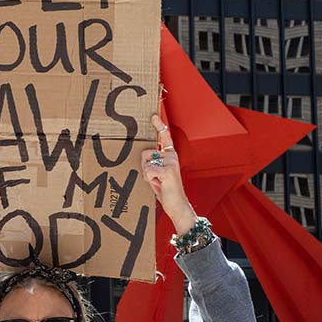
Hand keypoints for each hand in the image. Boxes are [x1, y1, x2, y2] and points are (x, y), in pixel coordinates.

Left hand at [140, 114, 196, 234]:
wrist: (177, 205)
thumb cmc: (166, 190)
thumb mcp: (157, 174)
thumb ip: (152, 163)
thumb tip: (144, 156)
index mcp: (170, 156)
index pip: (164, 138)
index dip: (159, 125)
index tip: (153, 116)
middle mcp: (172, 156)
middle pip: (145, 154)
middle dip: (144, 167)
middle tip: (155, 179)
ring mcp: (171, 162)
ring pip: (145, 163)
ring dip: (147, 175)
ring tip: (158, 182)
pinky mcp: (168, 170)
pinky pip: (148, 170)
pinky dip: (149, 180)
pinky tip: (159, 184)